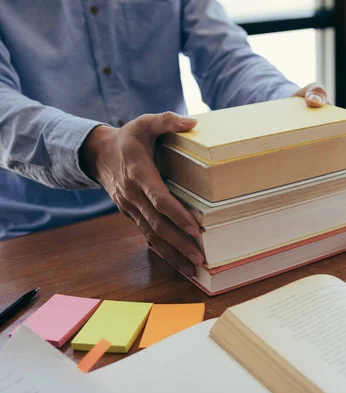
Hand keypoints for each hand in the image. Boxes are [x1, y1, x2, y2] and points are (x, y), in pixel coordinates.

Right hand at [81, 112, 203, 269]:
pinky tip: (179, 264)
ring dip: (173, 254)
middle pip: (158, 225)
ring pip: (152, 236)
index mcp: (139, 174)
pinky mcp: (131, 215)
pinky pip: (148, 236)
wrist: (96, 154)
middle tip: (200, 257)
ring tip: (194, 270)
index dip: (177, 215)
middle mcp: (133, 196)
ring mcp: (131, 208)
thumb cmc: (127, 138)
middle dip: (179, 243)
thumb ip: (167, 121)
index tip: (196, 229)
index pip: (160, 199)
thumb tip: (193, 122)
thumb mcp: (144, 123)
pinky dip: (164, 252)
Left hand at [294, 83, 345, 209]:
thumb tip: (315, 102)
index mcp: (343, 133)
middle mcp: (338, 150)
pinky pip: (320, 182)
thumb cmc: (302, 100)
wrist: (286, 110)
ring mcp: (325, 161)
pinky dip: (328, 195)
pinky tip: (329, 210)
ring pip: (341, 179)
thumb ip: (314, 92)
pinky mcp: (311, 168)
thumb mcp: (308, 93)